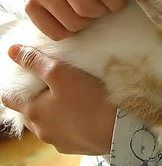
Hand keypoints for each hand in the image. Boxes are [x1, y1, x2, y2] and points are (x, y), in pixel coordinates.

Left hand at [1, 45, 115, 154]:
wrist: (117, 128)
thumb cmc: (87, 99)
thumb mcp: (59, 72)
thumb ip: (35, 61)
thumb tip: (12, 51)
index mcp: (33, 112)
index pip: (9, 99)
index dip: (12, 85)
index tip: (22, 75)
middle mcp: (41, 130)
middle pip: (27, 112)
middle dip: (32, 97)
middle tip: (45, 82)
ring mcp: (58, 140)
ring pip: (46, 122)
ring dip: (50, 110)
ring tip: (64, 95)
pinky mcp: (74, 144)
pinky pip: (63, 131)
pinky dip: (66, 120)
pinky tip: (79, 110)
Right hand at [25, 0, 137, 39]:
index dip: (116, 2)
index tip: (117, 2)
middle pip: (87, 8)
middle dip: (101, 12)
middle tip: (103, 7)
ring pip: (72, 23)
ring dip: (86, 23)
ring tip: (88, 11)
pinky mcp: (30, 4)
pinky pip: (55, 33)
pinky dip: (68, 31)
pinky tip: (72, 16)